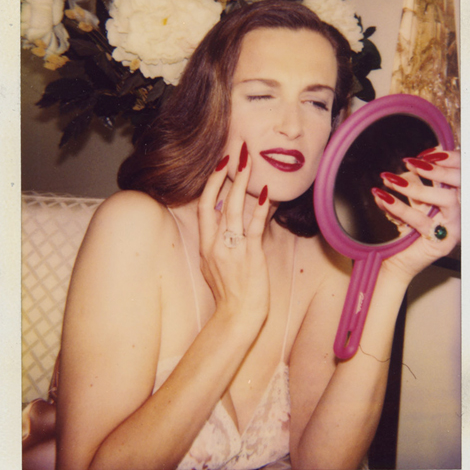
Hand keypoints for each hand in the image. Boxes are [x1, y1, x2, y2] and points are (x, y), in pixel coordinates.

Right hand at [197, 143, 271, 329]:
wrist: (236, 316)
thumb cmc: (228, 294)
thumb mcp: (213, 266)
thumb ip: (216, 244)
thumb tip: (224, 223)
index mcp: (205, 245)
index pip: (204, 207)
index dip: (210, 184)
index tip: (219, 165)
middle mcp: (216, 243)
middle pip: (218, 202)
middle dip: (225, 175)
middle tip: (235, 153)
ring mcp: (232, 249)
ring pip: (235, 209)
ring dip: (242, 183)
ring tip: (249, 162)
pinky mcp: (250, 255)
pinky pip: (254, 227)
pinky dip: (259, 209)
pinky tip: (266, 192)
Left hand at [372, 147, 460, 281]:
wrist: (393, 261)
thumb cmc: (402, 229)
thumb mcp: (409, 202)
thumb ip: (413, 183)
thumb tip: (409, 163)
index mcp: (454, 199)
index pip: (460, 174)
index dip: (448, 160)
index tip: (427, 153)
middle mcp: (458, 213)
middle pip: (459, 184)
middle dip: (436, 169)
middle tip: (410, 162)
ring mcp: (453, 228)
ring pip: (446, 200)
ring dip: (416, 186)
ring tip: (389, 179)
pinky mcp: (440, 242)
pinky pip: (421, 220)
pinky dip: (399, 206)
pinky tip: (381, 197)